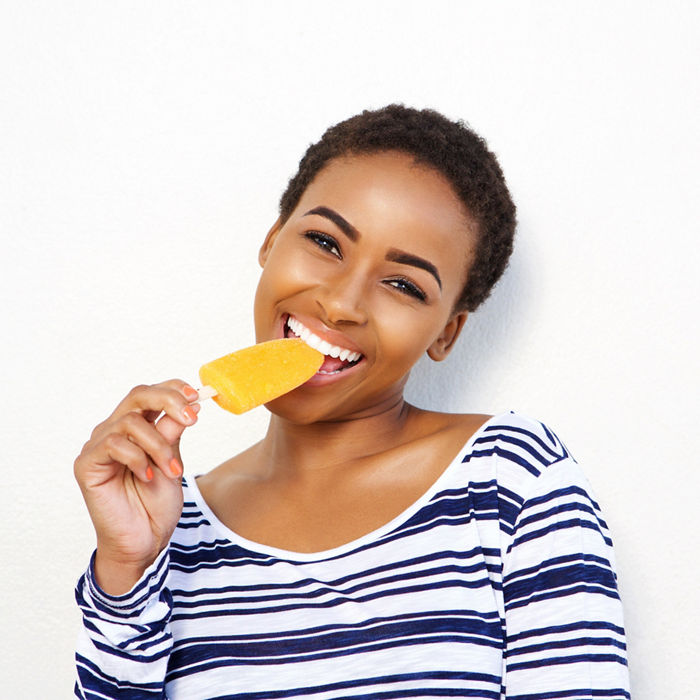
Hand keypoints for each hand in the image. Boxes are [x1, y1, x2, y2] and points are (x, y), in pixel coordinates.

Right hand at [74, 380, 199, 593]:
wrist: (144, 541)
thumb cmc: (156, 504)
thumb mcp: (173, 462)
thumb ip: (173, 433)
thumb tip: (190, 404)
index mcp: (137, 427)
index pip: (150, 394)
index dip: (174, 388)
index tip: (199, 396)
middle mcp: (114, 430)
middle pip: (138, 396)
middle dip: (169, 401)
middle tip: (192, 419)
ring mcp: (98, 446)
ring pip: (130, 422)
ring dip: (159, 445)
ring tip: (172, 472)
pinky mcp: (86, 464)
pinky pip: (113, 444)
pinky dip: (138, 458)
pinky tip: (148, 476)